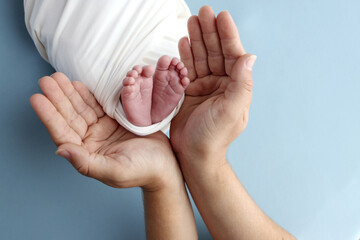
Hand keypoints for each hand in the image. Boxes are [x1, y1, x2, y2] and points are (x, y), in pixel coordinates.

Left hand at [31, 72, 177, 190]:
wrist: (165, 163)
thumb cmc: (142, 170)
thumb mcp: (115, 170)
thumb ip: (86, 163)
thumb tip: (60, 151)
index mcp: (87, 155)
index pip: (63, 133)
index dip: (49, 116)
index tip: (37, 98)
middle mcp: (90, 141)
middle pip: (69, 117)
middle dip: (57, 99)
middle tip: (46, 80)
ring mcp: (101, 130)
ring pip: (81, 109)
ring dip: (69, 93)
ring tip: (57, 77)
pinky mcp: (113, 120)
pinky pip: (97, 105)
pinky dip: (86, 94)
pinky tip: (77, 84)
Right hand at [170, 6, 256, 163]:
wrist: (194, 155)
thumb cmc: (214, 137)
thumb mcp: (231, 110)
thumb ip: (241, 84)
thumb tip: (250, 56)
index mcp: (235, 87)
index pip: (232, 55)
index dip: (227, 35)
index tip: (221, 16)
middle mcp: (221, 84)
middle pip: (215, 52)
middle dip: (209, 31)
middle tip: (202, 12)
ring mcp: (205, 87)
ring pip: (200, 57)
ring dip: (196, 39)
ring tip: (191, 21)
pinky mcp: (189, 92)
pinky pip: (187, 69)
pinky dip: (185, 55)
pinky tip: (183, 42)